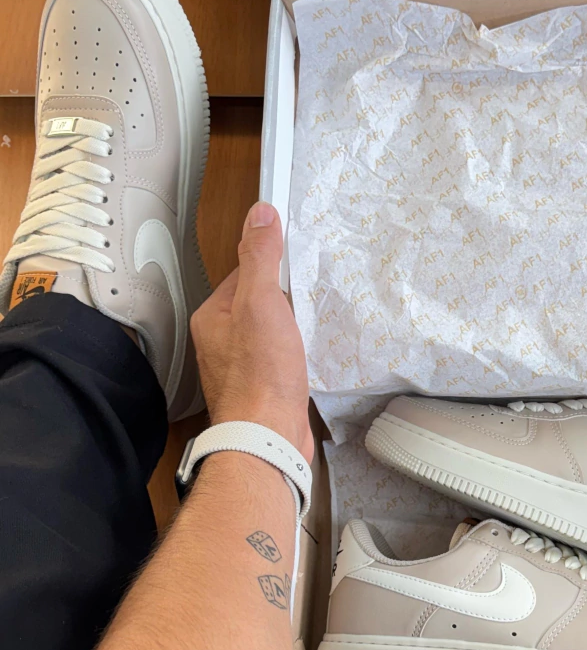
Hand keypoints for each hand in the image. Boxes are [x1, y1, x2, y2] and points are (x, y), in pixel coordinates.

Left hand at [192, 201, 313, 460]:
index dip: (270, 268)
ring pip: (267, 334)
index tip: (295, 266)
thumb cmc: (262, 373)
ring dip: (290, 330)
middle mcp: (218, 342)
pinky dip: (293, 356)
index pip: (242, 275)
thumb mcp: (262, 302)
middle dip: (283, 301)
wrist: (268, 437)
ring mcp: (238, 369)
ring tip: (311, 328)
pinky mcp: (260, 391)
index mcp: (211, 317)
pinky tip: (308, 360)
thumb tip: (260, 213)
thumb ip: (260, 257)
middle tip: (309, 298)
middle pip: (255, 305)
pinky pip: (277, 361)